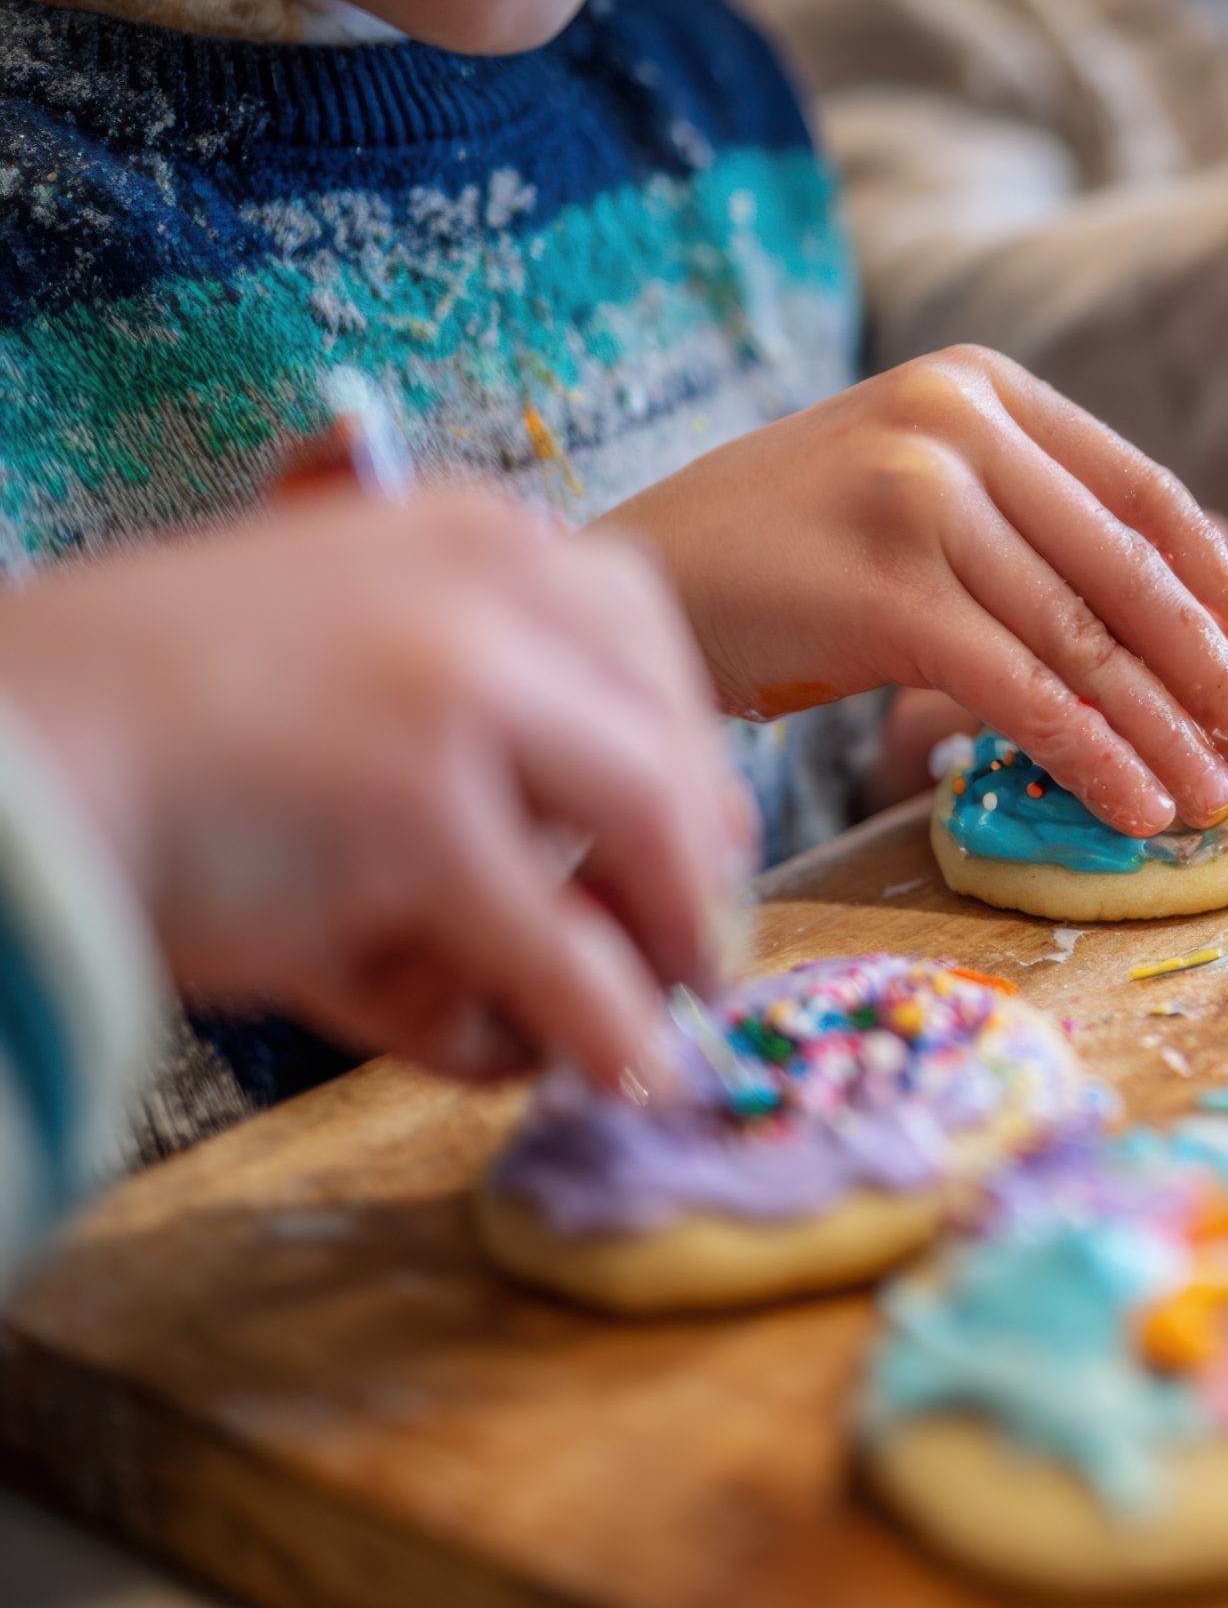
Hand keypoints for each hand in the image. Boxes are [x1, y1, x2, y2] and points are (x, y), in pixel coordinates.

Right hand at [0, 495, 746, 1092]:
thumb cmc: (147, 727)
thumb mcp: (340, 659)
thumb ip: (478, 728)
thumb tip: (595, 869)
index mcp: (473, 532)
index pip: (643, 642)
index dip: (682, 759)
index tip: (699, 845)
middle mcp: (491, 589)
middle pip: (672, 745)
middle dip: (697, 867)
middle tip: (698, 957)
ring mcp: (462, 695)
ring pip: (650, 843)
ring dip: (671, 950)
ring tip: (669, 1028)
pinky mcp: (421, 819)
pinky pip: (563, 955)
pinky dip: (607, 1028)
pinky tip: (628, 1074)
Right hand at [598, 346, 1227, 840]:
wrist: (628, 578)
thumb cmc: (782, 560)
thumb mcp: (914, 499)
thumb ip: (1026, 530)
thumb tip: (1173, 641)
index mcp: (985, 388)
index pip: (1148, 494)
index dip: (1225, 587)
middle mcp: (960, 422)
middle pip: (1132, 569)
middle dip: (1215, 671)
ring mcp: (921, 497)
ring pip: (1086, 638)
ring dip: (1166, 731)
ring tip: (1216, 799)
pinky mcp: (885, 587)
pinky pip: (1023, 689)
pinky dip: (1092, 756)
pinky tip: (1134, 807)